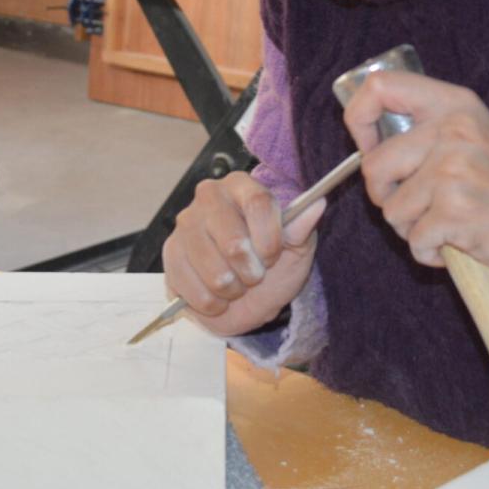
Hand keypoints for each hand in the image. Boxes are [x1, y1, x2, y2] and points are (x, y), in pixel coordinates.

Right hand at [161, 171, 325, 336]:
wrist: (245, 297)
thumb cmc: (272, 266)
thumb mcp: (296, 250)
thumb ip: (302, 229)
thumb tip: (318, 203)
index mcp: (243, 186)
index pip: (258, 203)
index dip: (270, 238)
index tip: (273, 257)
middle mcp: (209, 196)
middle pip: (233, 241)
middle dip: (251, 271)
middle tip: (254, 274)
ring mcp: (186, 224)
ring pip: (215, 272)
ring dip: (232, 289)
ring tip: (235, 284)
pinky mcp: (170, 253)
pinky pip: (194, 289)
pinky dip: (212, 302)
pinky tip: (216, 292)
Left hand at [342, 71, 488, 279]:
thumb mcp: (474, 135)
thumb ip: (428, 127)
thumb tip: (367, 134)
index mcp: (454, 104)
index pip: (379, 86)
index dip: (358, 118)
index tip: (367, 147)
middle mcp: (453, 130)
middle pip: (373, 165)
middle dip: (385, 196)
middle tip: (417, 207)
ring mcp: (453, 170)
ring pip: (390, 209)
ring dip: (410, 228)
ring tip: (446, 225)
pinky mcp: (455, 210)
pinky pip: (413, 240)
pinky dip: (428, 252)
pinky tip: (457, 243)